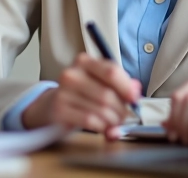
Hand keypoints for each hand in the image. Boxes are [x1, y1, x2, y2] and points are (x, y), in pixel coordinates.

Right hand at [22, 53, 140, 139]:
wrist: (52, 104)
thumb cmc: (82, 93)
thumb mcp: (99, 82)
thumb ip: (120, 84)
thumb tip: (135, 90)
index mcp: (84, 61)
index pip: (111, 72)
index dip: (126, 87)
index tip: (134, 99)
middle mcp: (72, 73)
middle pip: (107, 94)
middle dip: (121, 109)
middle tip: (124, 116)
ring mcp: (63, 91)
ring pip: (100, 109)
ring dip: (113, 120)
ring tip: (113, 122)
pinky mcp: (60, 110)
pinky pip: (90, 120)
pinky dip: (102, 126)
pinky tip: (102, 126)